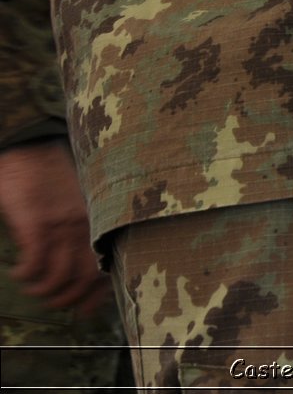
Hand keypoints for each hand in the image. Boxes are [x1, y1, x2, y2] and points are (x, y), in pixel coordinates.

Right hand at [0, 138, 109, 314]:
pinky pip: (34, 262)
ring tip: (32, 288)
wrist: (30, 149)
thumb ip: (83, 229)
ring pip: (59, 276)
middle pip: (84, 278)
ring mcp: (60, 225)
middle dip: (68, 300)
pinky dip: (26, 275)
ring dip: (44, 291)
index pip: (106, 267)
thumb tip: (83, 263)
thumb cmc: (52, 178)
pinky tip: (18, 273)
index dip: (96, 295)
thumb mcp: (77, 203)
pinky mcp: (35, 223)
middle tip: (53, 304)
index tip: (84, 311)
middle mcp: (84, 226)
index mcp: (97, 222)